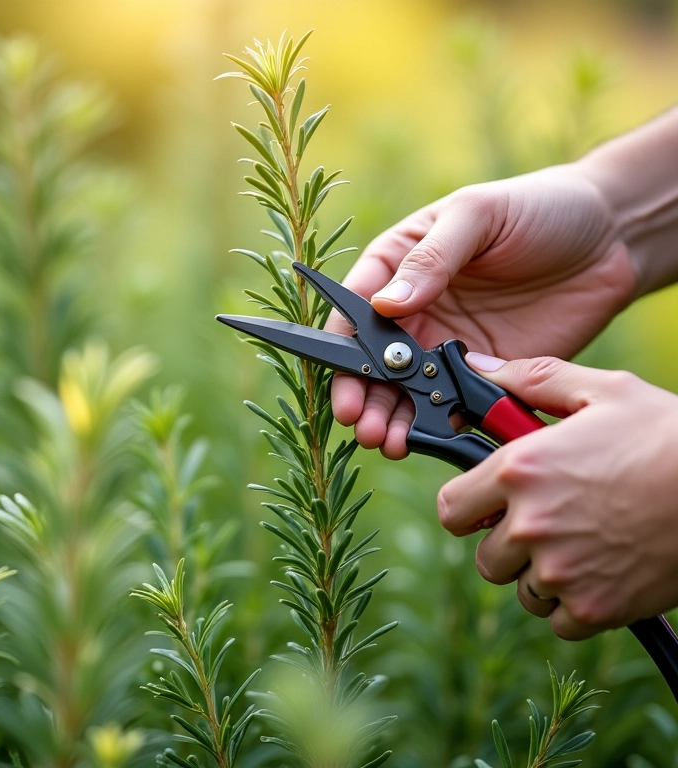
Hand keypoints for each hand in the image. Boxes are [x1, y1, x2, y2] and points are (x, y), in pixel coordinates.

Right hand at [328, 164, 635, 457]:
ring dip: (389, 418)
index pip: (356, 308)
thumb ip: (431, 259)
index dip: (341, 343)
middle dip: (361, 393)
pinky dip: (436, 426)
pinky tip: (424, 439)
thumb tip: (386, 305)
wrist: (609, 238)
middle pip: (373, 360)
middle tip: (359, 422)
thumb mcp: (477, 215)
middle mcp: (415, 313)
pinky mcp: (483, 374)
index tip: (341, 372)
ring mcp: (446, 348)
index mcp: (399, 266)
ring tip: (384, 440)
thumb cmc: (535, 208)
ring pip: (405, 392)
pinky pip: (452, 405)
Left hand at [438, 352, 677, 639]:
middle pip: (486, 557)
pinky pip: (559, 619)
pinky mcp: (595, 608)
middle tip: (546, 522)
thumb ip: (531, 380)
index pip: (452, 508)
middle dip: (507, 543)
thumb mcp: (600, 391)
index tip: (486, 505)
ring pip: (522, 589)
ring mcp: (560, 571)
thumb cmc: (666, 435)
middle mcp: (530, 524)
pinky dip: (575, 603)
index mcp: (519, 470)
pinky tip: (601, 571)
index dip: (467, 507)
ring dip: (542, 573)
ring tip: (581, 542)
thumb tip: (479, 370)